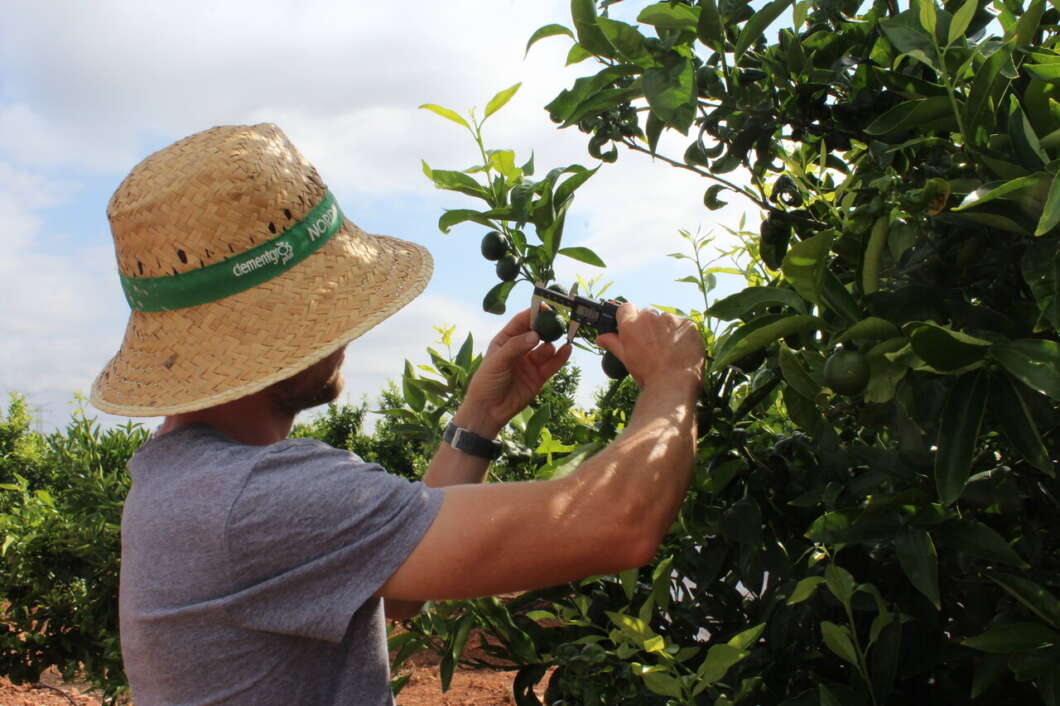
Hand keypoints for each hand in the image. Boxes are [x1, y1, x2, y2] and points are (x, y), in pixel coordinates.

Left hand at [453, 307, 571, 437]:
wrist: (489, 411)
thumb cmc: (486, 382)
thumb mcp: (497, 361)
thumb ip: (516, 347)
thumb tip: (536, 335)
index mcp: (505, 340)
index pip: (521, 321)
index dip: (534, 313)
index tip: (546, 306)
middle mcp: (519, 349)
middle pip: (537, 332)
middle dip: (548, 326)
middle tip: (559, 320)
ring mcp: (530, 362)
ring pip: (547, 348)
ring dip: (553, 342)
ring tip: (557, 340)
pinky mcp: (539, 376)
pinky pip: (553, 364)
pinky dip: (561, 356)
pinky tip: (567, 349)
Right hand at [596, 303, 704, 389]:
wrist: (673, 384)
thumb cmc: (648, 375)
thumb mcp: (626, 359)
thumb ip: (613, 343)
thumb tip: (600, 338)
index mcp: (631, 324)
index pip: (626, 308)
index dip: (629, 318)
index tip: (634, 328)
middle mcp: (650, 317)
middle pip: (647, 314)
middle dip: (649, 326)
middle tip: (653, 345)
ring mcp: (670, 319)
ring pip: (666, 319)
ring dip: (666, 329)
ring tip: (669, 350)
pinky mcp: (688, 324)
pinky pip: (683, 325)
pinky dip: (682, 334)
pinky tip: (681, 349)